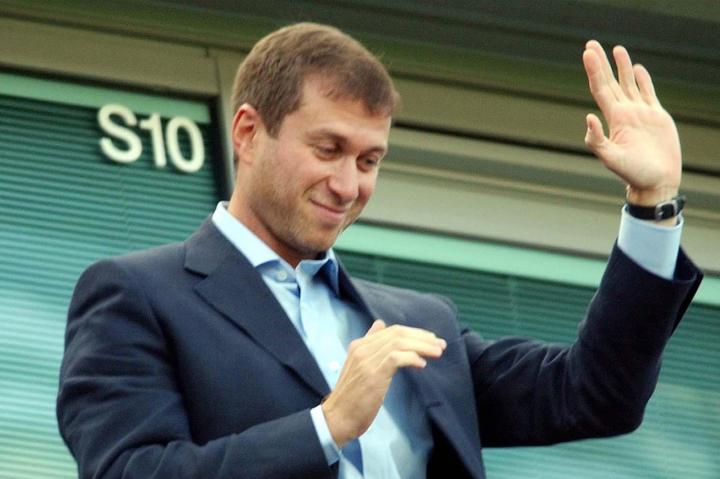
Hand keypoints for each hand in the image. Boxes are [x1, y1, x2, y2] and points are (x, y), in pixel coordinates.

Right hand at [321, 320, 445, 446]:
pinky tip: (422, 365)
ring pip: (399, 343)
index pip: (392, 330)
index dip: (415, 333)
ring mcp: (366, 360)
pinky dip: (411, 358)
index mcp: (360, 345)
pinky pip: (396, 358)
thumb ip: (370, 345)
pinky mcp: (373, 374)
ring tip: (437, 353)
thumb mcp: (359, 365)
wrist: (338, 417)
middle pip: (398, 334)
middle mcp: (362, 348)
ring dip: (422, 346)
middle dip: (422, 337)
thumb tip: (380, 324)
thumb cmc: (352, 396)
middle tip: (440, 345)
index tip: (432, 340)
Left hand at [582, 40, 681, 205]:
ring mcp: (640, 114)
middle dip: (601, 63)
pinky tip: (637, 69)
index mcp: (614, 119)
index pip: (600, 88)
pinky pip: (648, 93)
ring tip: (616, 49)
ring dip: (622, 66)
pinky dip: (643, 80)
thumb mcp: (610, 158)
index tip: (587, 53)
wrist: (656, 181)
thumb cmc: (632, 173)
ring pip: (629, 84)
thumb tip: (588, 116)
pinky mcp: (656, 116)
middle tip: (591, 44)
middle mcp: (625, 113)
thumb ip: (597, 139)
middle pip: (611, 82)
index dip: (594, 70)